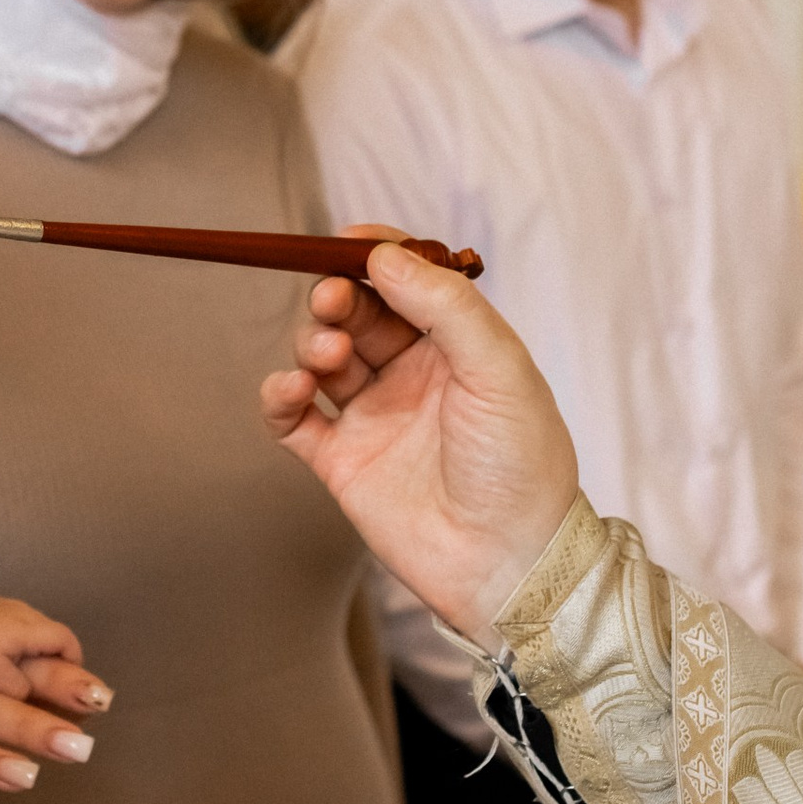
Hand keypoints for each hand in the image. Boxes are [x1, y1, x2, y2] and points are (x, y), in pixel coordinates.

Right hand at [262, 243, 578, 642]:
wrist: (508, 563)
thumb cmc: (521, 466)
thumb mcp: (500, 369)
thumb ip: (445, 306)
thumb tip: (385, 255)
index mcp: (457, 346)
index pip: (407, 282)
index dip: (376, 256)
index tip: (347, 240)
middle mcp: (412, 375)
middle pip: (356, 313)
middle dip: (336, 297)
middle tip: (331, 301)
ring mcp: (374, 417)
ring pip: (322, 357)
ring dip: (314, 343)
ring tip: (327, 357)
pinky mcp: (341, 461)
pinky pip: (294, 417)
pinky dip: (280, 395)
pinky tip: (292, 389)